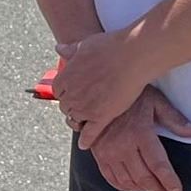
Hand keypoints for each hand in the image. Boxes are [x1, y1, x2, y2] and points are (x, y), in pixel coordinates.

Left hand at [54, 27, 155, 145]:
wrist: (132, 56)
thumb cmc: (110, 47)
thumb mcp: (84, 45)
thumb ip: (71, 50)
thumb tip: (59, 48)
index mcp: (66, 77)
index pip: (58, 90)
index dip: (66, 92)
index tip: (72, 92)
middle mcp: (72, 94)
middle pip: (66, 106)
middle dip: (72, 106)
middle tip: (81, 107)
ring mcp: (86, 107)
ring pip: (75, 120)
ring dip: (79, 121)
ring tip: (84, 122)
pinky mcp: (102, 116)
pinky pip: (90, 133)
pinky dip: (87, 139)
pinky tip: (85, 144)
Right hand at [83, 87, 190, 190]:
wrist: (99, 93)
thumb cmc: (131, 97)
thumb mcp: (155, 102)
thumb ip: (175, 119)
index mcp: (139, 133)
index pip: (158, 165)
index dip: (169, 181)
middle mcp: (122, 146)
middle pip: (143, 178)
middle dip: (158, 188)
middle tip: (167, 190)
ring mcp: (108, 152)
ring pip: (127, 182)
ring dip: (142, 189)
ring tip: (153, 187)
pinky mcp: (98, 155)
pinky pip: (111, 179)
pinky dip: (124, 186)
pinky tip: (134, 185)